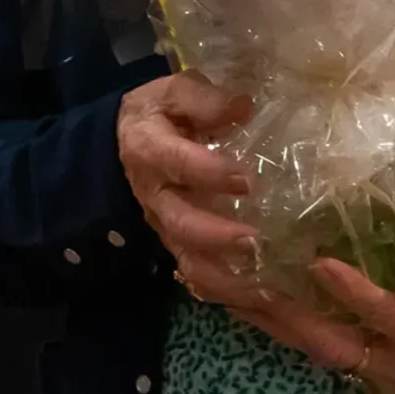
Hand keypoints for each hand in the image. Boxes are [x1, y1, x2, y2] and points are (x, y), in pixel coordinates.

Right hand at [116, 71, 262, 308]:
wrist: (125, 144)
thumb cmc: (160, 114)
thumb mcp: (173, 92)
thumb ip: (203, 98)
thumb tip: (242, 105)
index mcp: (151, 150)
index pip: (176, 163)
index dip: (209, 172)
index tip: (246, 179)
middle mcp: (157, 197)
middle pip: (181, 225)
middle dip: (218, 237)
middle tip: (256, 241)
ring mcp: (169, 230)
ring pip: (192, 264)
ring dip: (229, 279)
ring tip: (268, 285)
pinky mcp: (183, 250)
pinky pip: (204, 281)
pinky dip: (234, 296)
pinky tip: (269, 301)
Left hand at [234, 253, 394, 389]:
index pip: (386, 316)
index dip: (356, 292)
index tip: (322, 262)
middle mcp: (388, 358)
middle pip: (327, 337)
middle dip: (282, 310)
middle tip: (241, 276)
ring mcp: (365, 356)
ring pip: (305, 339)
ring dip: (262, 313)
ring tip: (218, 282)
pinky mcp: (351, 346)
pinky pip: (302, 334)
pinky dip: (267, 314)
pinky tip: (233, 290)